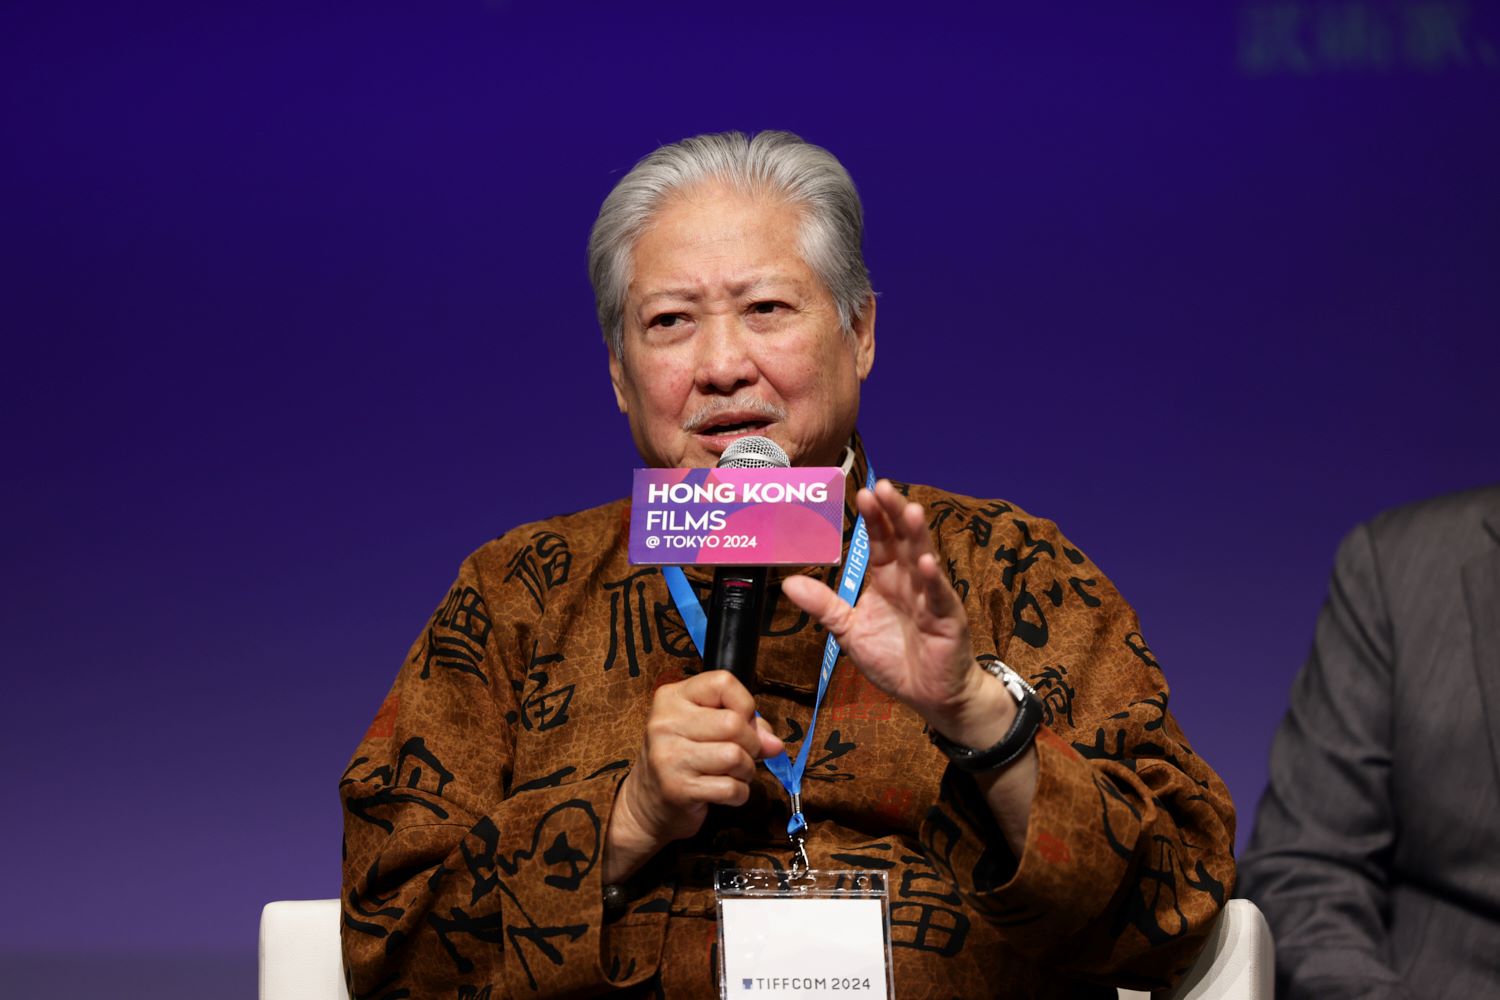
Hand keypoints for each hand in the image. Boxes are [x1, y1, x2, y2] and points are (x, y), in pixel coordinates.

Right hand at [604, 670, 783, 882]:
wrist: (645, 805)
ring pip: (735, 756)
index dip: (744, 703)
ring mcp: (669, 756)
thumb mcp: (704, 729)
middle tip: (743, 755)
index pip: (723, 682)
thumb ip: (744, 725)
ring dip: (746, 770)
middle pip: (734, 723)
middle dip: (751, 743)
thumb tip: (775, 743)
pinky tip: (725, 792)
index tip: (742, 721)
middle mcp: (665, 722)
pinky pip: (731, 788)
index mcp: (672, 697)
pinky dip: (739, 793)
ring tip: (734, 774)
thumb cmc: (681, 759)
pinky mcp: (677, 789)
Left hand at [782, 481, 1035, 854]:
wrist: (929, 695)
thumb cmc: (895, 659)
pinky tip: (925, 562)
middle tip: (881, 488)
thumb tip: (788, 583)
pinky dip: (932, 579)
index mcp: (887, 580)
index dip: (871, 519)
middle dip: (892, 513)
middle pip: (901, 539)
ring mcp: (930, 596)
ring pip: (923, 559)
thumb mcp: (850, 631)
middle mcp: (910, 581)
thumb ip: (824, 606)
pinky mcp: (946, 619)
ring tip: (908, 510)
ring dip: (915, 535)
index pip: (879, 541)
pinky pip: (938, 596)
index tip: (860, 494)